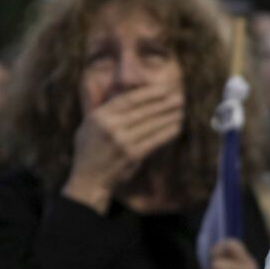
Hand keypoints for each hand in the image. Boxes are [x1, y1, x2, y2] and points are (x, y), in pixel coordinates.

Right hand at [63, 85, 184, 212]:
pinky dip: (167, 133)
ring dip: (169, 117)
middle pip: (143, 111)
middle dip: (164, 103)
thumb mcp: (88, 126)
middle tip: (180, 98)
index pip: (128, 99)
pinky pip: (154, 140)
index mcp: (99, 116)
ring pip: (151, 125)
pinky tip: (176, 128)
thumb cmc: (89, 150)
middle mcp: (110, 126)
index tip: (164, 89)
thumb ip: (106, 111)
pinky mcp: (132, 155)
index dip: (148, 93)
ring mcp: (122, 141)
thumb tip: (131, 97)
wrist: (88, 179)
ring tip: (181, 112)